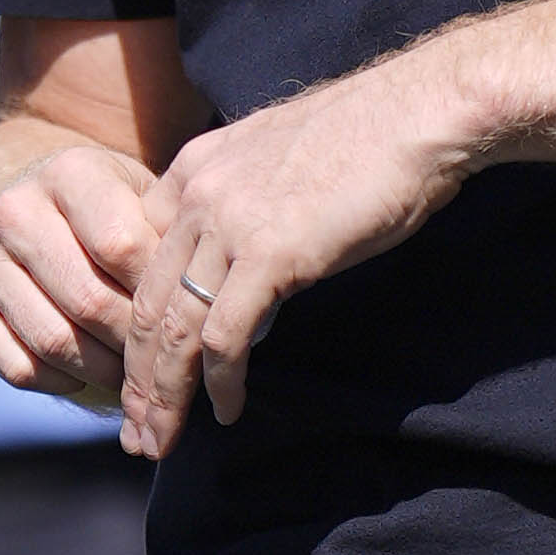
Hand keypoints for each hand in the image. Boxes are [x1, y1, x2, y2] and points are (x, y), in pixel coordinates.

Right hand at [0, 131, 168, 421]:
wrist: (42, 211)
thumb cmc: (116, 213)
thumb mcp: (147, 203)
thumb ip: (171, 237)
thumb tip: (208, 299)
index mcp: (68, 173)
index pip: (119, 245)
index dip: (158, 290)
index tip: (186, 312)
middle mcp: (15, 211)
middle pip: (87, 300)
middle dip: (135, 340)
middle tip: (168, 358)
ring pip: (53, 340)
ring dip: (104, 370)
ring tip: (137, 374)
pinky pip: (18, 367)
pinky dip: (63, 381)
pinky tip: (90, 372)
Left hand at [117, 47, 478, 456]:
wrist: (420, 113)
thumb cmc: (371, 139)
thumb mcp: (281, 161)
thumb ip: (247, 203)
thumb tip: (249, 253)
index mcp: (193, 170)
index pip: (141, 262)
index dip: (134, 325)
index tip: (140, 372)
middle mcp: (196, 195)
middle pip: (143, 303)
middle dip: (136, 378)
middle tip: (135, 432)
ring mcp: (228, 224)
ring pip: (172, 328)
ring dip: (164, 394)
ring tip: (161, 440)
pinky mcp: (268, 254)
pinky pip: (224, 336)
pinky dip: (220, 383)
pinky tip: (226, 412)